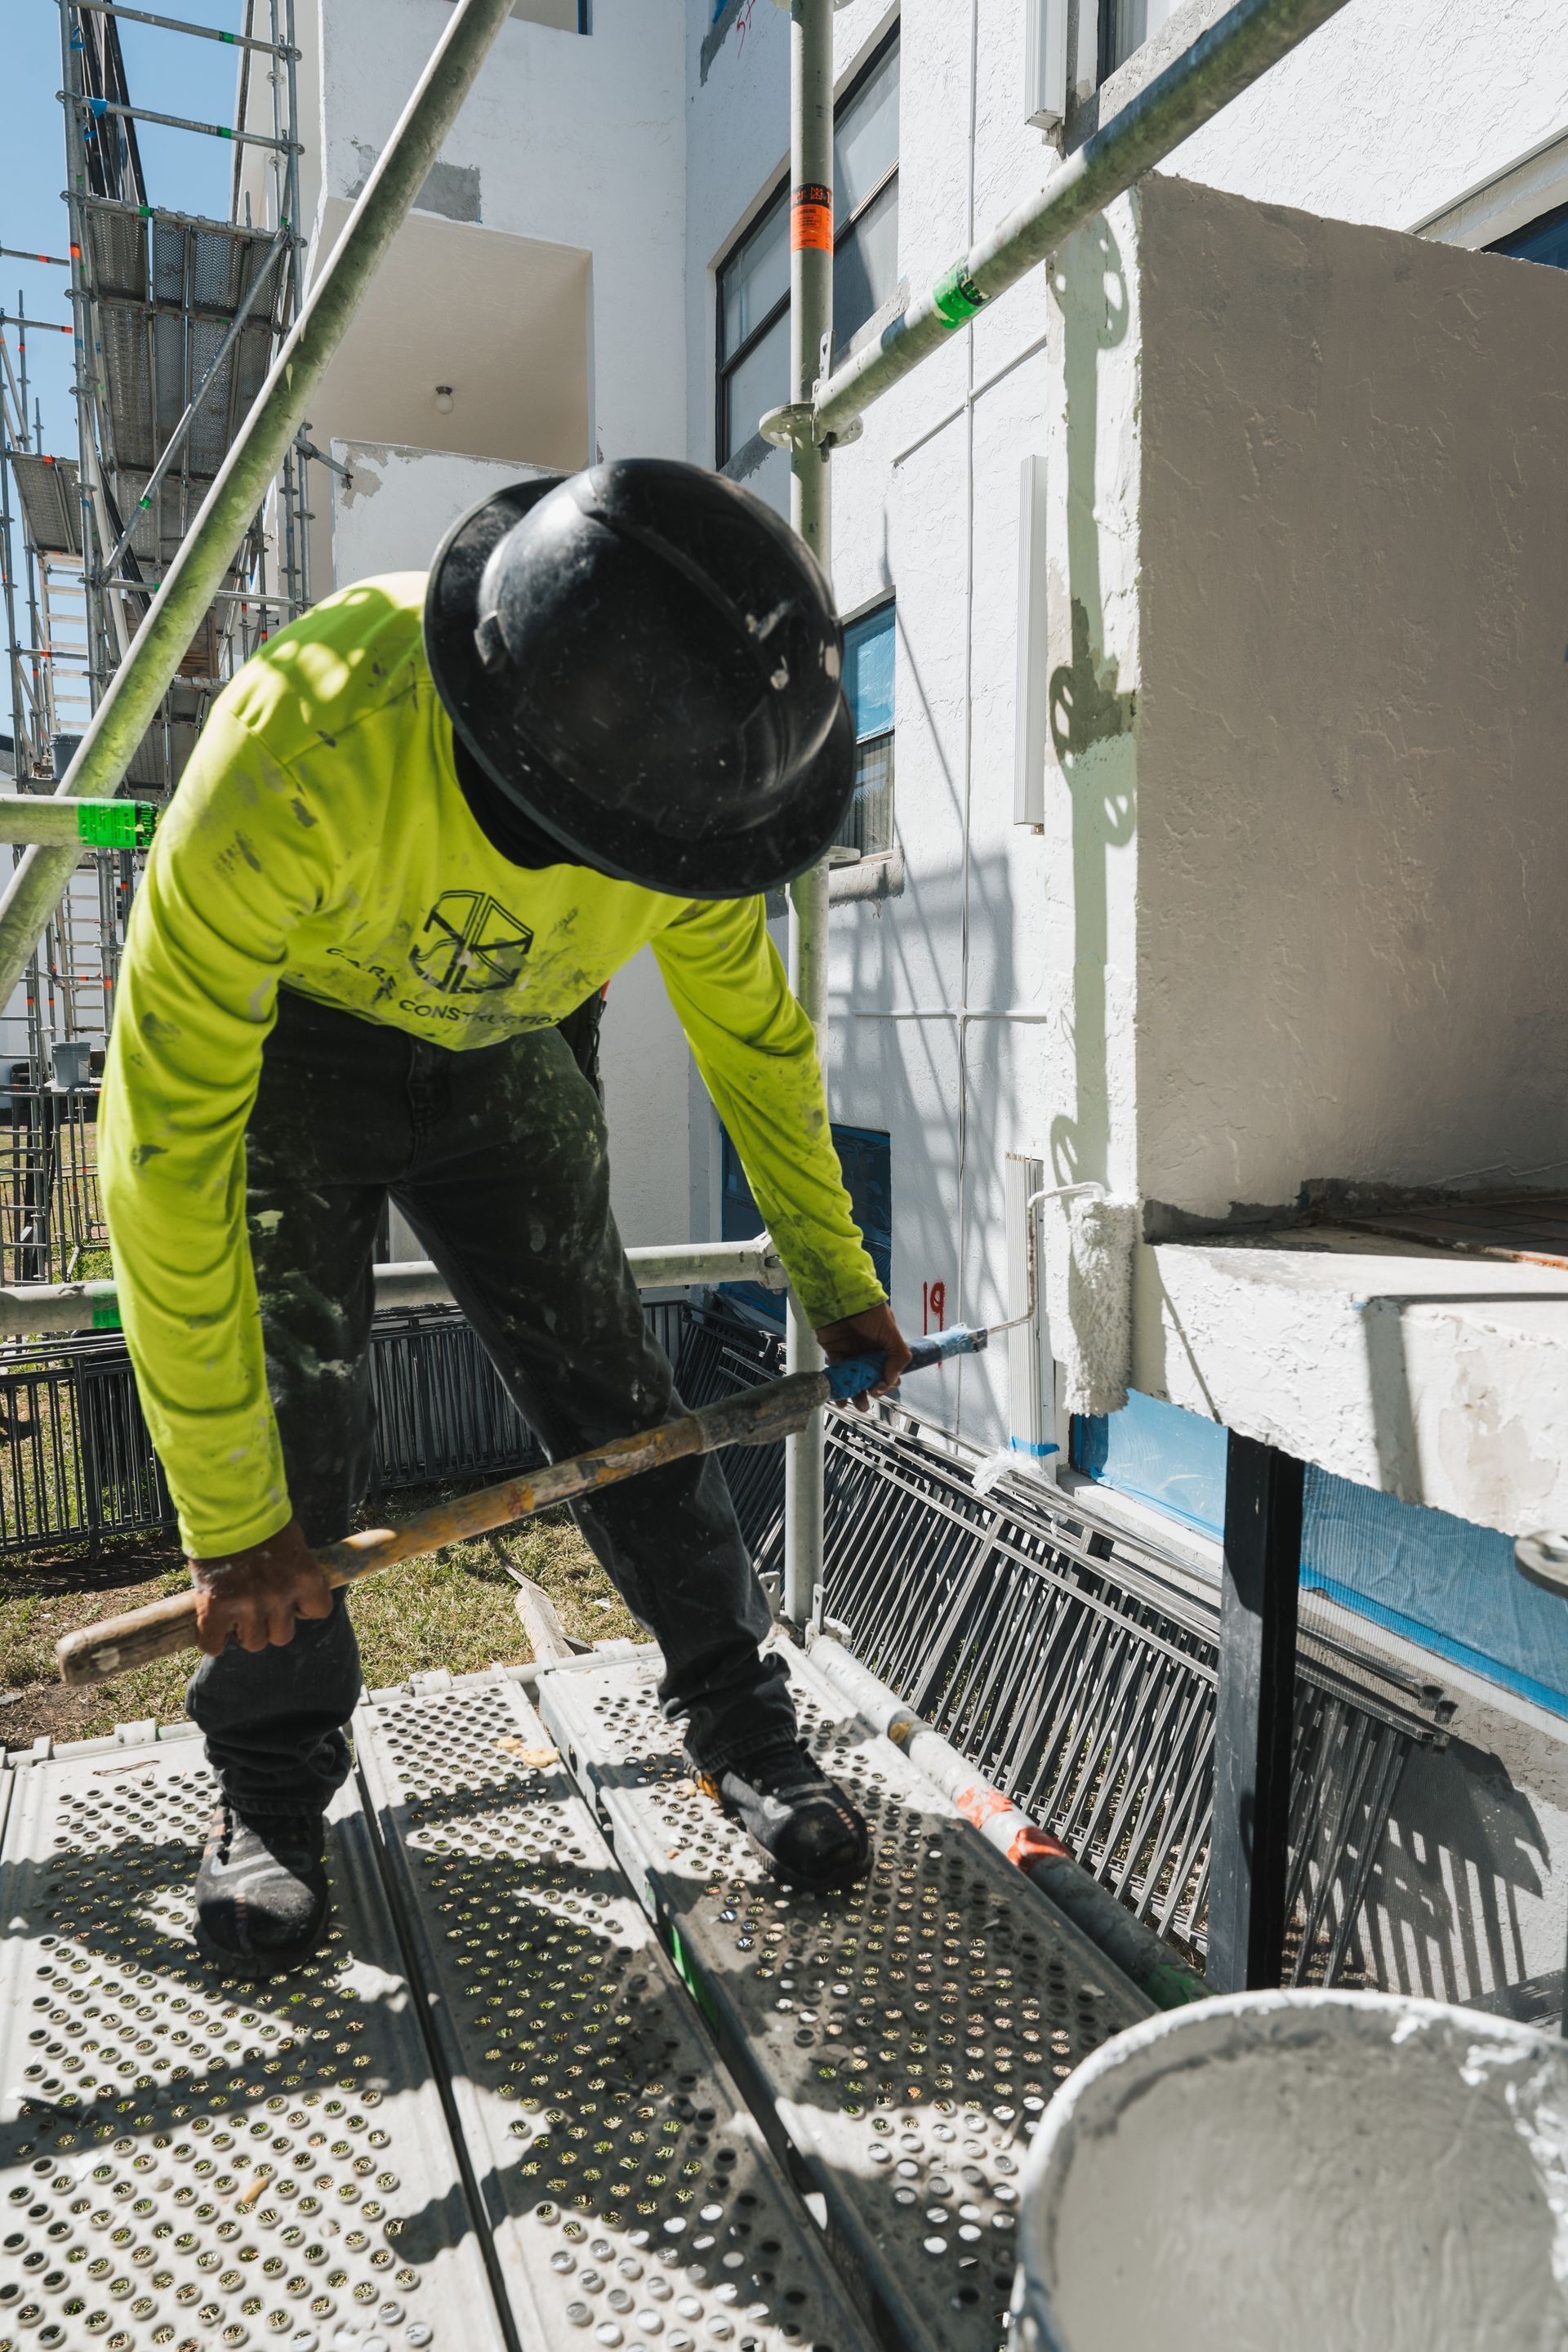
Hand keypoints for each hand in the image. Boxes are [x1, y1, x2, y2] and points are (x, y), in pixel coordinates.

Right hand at [189, 1517, 333, 1656]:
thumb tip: (295, 1589)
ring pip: (253, 1642)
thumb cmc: (261, 1520)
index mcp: (306, 1577)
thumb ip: (295, 1571)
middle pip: (283, 1636)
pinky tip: (213, 1628)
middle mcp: (280, 1595)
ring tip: (234, 1613)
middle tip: (257, 1607)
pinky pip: (213, 1644)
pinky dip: (213, 1641)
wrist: (226, 1508)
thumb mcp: (293, 1544)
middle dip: (272, 1624)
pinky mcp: (215, 1609)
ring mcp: (248, 1604)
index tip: (291, 1600)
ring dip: (244, 1631)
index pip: (319, 1611)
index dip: (303, 1607)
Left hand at [814, 1301, 911, 1409]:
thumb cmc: (869, 1310)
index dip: (887, 1381)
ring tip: (858, 1405)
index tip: (882, 1386)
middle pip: (872, 1377)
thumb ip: (897, 1355)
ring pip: (855, 1379)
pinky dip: (839, 1387)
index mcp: (884, 1346)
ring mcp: (851, 1352)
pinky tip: (840, 1399)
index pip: (889, 1369)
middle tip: (869, 1397)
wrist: (841, 1297)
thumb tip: (892, 1379)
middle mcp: (868, 1351)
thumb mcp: (890, 1331)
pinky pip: (837, 1374)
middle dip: (872, 1391)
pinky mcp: (834, 1352)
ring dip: (856, 1394)